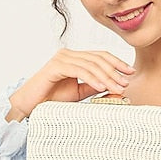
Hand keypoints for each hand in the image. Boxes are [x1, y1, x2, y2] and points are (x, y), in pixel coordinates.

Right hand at [6, 48, 134, 120]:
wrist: (30, 105)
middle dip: (115, 71)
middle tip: (126, 83)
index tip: (130, 72)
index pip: (100, 56)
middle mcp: (68, 54)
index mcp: (75, 58)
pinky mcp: (56, 66)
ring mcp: (62, 58)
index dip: (117, 63)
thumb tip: (115, 87)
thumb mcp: (79, 93)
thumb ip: (94, 87)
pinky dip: (93, 79)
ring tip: (117, 88)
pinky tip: (102, 88)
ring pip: (91, 65)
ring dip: (107, 77)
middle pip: (98, 59)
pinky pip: (79, 71)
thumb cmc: (51, 100)